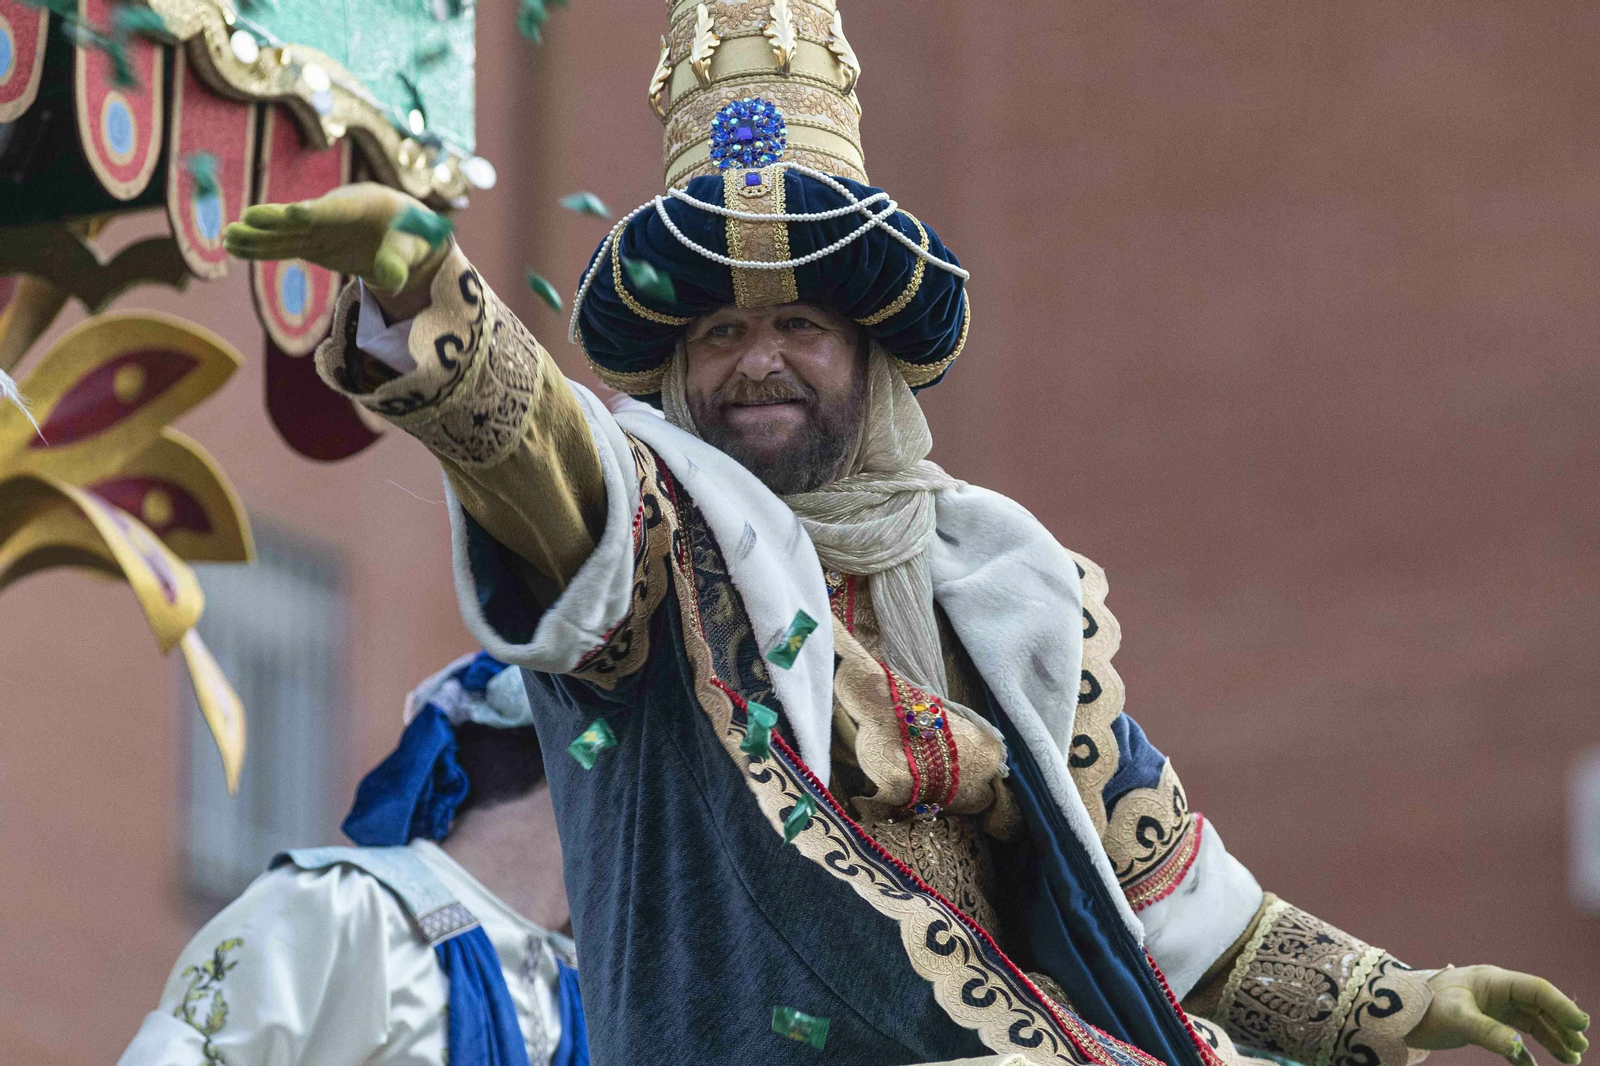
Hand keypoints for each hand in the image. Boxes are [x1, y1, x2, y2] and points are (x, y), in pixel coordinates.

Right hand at [223, 183, 449, 318]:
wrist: (403, 235)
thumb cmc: (412, 236)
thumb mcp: (415, 246)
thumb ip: (401, 261)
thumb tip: (390, 279)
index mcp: (365, 203)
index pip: (338, 209)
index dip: (317, 212)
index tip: (295, 213)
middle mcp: (335, 212)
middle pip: (303, 217)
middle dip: (277, 219)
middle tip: (249, 218)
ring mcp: (320, 228)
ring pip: (286, 233)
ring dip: (259, 236)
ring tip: (228, 238)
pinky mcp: (312, 243)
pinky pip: (283, 246)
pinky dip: (261, 248)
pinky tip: (234, 247)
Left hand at [1407, 965, 1588, 1065]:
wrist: (1396, 1012)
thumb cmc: (1424, 1007)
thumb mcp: (1456, 1018)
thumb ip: (1487, 1031)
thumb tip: (1517, 1048)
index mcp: (1492, 980)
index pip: (1536, 990)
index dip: (1561, 1006)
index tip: (1581, 1025)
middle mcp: (1496, 991)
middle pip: (1539, 1006)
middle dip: (1561, 1025)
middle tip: (1579, 1048)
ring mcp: (1490, 1006)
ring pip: (1530, 1022)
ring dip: (1551, 1039)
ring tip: (1571, 1059)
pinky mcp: (1481, 1022)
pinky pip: (1511, 1036)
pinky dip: (1524, 1051)